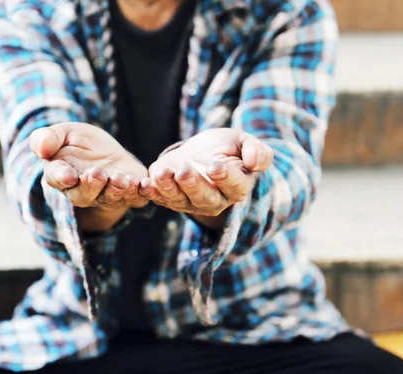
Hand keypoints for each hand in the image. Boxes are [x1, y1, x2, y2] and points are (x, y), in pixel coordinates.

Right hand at [30, 122, 148, 230]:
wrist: (107, 153)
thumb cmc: (80, 143)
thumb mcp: (63, 133)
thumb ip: (48, 138)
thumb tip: (41, 148)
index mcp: (62, 175)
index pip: (58, 178)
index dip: (62, 177)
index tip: (68, 175)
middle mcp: (83, 191)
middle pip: (85, 194)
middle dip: (92, 185)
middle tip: (97, 174)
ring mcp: (107, 196)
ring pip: (111, 197)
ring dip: (116, 189)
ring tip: (121, 178)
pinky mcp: (131, 194)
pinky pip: (137, 198)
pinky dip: (142, 192)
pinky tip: (145, 183)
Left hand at [139, 128, 272, 228]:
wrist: (200, 152)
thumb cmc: (225, 148)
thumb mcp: (243, 142)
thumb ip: (257, 152)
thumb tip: (256, 163)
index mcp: (236, 187)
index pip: (234, 186)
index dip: (225, 178)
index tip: (215, 166)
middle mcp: (214, 200)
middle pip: (204, 198)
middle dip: (193, 185)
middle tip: (185, 171)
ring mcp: (189, 202)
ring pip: (179, 200)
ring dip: (169, 188)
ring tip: (162, 173)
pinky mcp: (168, 198)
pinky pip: (159, 198)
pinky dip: (151, 192)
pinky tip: (145, 183)